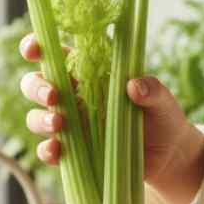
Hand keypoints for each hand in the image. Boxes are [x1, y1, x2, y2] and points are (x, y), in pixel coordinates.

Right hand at [18, 32, 203, 203]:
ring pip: (35, 117)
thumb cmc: (163, 118)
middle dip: (37, 87)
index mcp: (90, 74)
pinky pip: (49, 150)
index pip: (55, 54)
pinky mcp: (74, 153)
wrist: (169, 155)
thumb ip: (152, 89)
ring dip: (40, 118)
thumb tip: (135, 85)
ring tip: (59, 122)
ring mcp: (71, 125)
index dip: (37, 48)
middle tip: (54, 95)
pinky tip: (57, 150)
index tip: (34, 50)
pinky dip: (47, 150)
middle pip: (35, 84)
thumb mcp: (163, 100)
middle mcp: (74, 97)